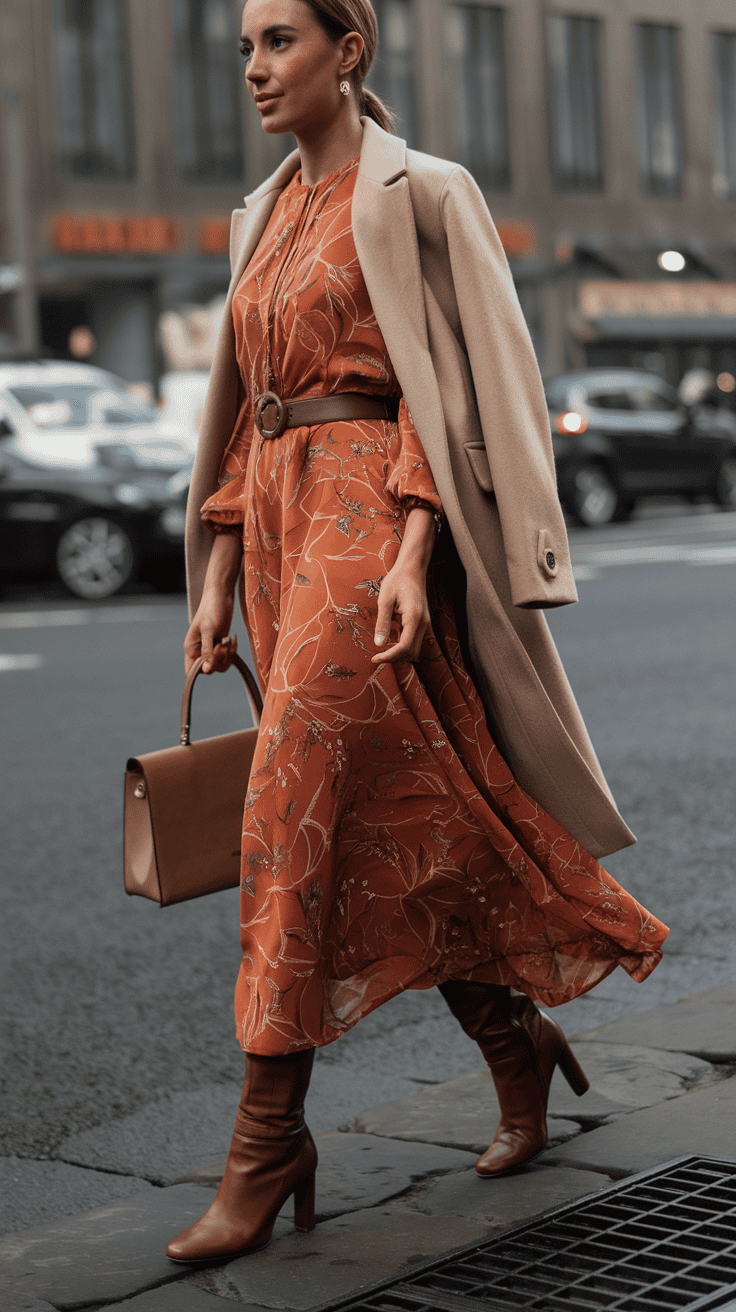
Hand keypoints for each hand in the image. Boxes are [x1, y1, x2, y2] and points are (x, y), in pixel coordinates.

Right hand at [183, 533, 242, 673]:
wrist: (222, 596)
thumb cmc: (212, 609)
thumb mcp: (209, 630)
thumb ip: (207, 650)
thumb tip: (206, 670)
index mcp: (191, 648)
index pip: (192, 671)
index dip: (202, 671)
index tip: (212, 662)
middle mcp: (200, 650)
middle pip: (210, 670)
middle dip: (219, 660)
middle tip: (224, 645)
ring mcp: (211, 648)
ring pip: (220, 665)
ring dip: (228, 656)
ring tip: (229, 641)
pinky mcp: (221, 645)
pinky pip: (228, 657)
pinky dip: (232, 651)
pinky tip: (233, 639)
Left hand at [371, 564, 430, 663]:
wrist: (412, 569)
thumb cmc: (397, 580)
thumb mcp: (385, 600)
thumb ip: (383, 623)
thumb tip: (379, 644)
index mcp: (414, 618)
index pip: (404, 647)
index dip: (389, 656)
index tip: (375, 658)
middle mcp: (423, 623)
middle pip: (411, 652)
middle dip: (394, 657)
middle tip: (377, 655)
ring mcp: (424, 623)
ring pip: (414, 649)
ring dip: (399, 652)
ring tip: (382, 646)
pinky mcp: (422, 622)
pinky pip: (413, 640)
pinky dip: (402, 644)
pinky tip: (390, 637)